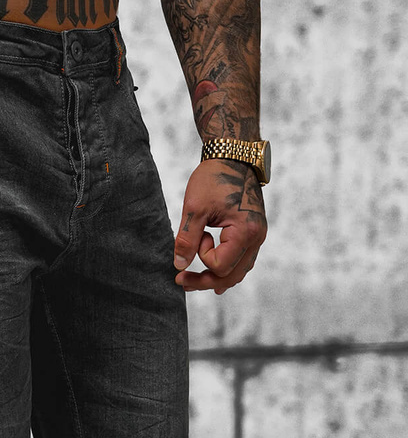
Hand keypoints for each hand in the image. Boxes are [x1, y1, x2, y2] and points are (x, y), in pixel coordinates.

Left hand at [173, 158, 266, 293]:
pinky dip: (227, 269)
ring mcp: (258, 237)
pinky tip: (213, 274)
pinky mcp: (254, 233)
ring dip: (215, 278)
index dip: (202, 256)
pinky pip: (242, 261)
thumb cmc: (215, 177)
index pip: (220, 265)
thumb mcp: (195, 208)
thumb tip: (179, 266)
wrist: (234, 156)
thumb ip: (186, 239)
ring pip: (238, 272)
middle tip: (181, 281)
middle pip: (230, 276)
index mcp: (246, 231)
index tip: (199, 234)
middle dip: (205, 281)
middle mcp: (257, 238)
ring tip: (192, 281)